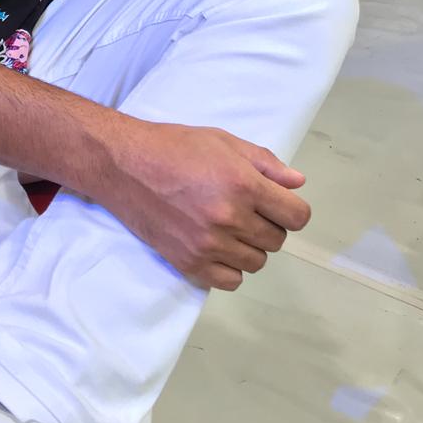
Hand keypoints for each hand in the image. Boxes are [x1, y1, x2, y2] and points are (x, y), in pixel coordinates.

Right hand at [98, 121, 309, 290]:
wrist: (124, 165)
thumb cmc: (174, 146)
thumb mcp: (223, 142)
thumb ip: (264, 163)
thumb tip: (297, 184)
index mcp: (243, 184)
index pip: (296, 216)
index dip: (291, 209)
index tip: (277, 203)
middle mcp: (230, 218)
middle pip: (278, 240)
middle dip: (268, 224)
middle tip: (245, 208)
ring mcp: (209, 245)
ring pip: (256, 262)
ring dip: (249, 246)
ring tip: (228, 225)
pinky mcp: (189, 263)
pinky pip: (230, 281)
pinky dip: (229, 267)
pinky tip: (216, 245)